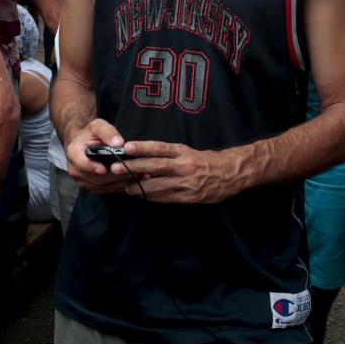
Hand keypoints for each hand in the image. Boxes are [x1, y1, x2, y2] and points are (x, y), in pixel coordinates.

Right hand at [64, 118, 135, 193]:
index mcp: (73, 152)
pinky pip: (106, 190)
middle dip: (114, 175)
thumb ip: (108, 132)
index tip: (103, 169)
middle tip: (132, 171)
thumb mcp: (98, 126)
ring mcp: (82, 180)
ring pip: (102, 186)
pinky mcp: (91, 187)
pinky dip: (119, 186)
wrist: (83, 144)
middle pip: (94, 177)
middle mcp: (75, 169)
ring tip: (136, 175)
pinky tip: (132, 180)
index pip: (80, 162)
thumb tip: (119, 143)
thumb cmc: (91, 134)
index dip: (91, 167)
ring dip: (119, 182)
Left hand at [118, 141, 243, 203]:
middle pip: (154, 166)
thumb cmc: (206, 161)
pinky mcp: (189, 197)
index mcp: (182, 152)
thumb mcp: (188, 153)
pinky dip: (153, 197)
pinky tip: (143, 196)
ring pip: (157, 186)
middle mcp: (183, 166)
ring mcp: (185, 183)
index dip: (142, 147)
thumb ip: (169, 157)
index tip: (126, 147)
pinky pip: (166, 198)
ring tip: (126, 187)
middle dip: (133, 168)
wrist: (230, 174)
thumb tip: (145, 162)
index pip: (159, 148)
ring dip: (139, 187)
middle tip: (115, 168)